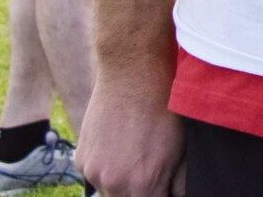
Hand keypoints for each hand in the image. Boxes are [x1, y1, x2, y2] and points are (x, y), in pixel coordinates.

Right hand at [78, 74, 185, 196]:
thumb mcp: (183, 150)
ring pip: (109, 192)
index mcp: (142, 184)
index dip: (159, 196)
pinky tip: (121, 146)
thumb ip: (179, 184)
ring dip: (122, 183)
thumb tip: (177, 196)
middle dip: (141, 192)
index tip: (162, 187)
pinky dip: (107, 169)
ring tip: (137, 153)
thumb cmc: (165, 111)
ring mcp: (92, 172)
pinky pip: (95, 176)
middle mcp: (112, 183)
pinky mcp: (80, 160)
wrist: (134, 76)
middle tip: (152, 172)